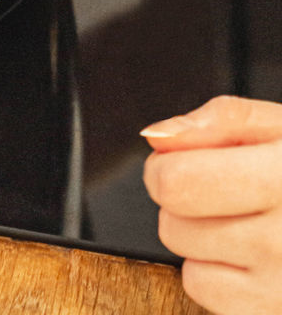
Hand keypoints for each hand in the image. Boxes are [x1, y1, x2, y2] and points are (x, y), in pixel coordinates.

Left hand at [142, 95, 281, 314]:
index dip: (165, 168)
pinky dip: (222, 280)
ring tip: (247, 224)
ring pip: (190, 268)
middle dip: (185, 206)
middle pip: (175, 227)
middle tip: (228, 193)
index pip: (176, 183)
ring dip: (203, 246)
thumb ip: (221, 121)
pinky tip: (257, 259)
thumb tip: (160, 137)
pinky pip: (213, 300)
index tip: (182, 162)